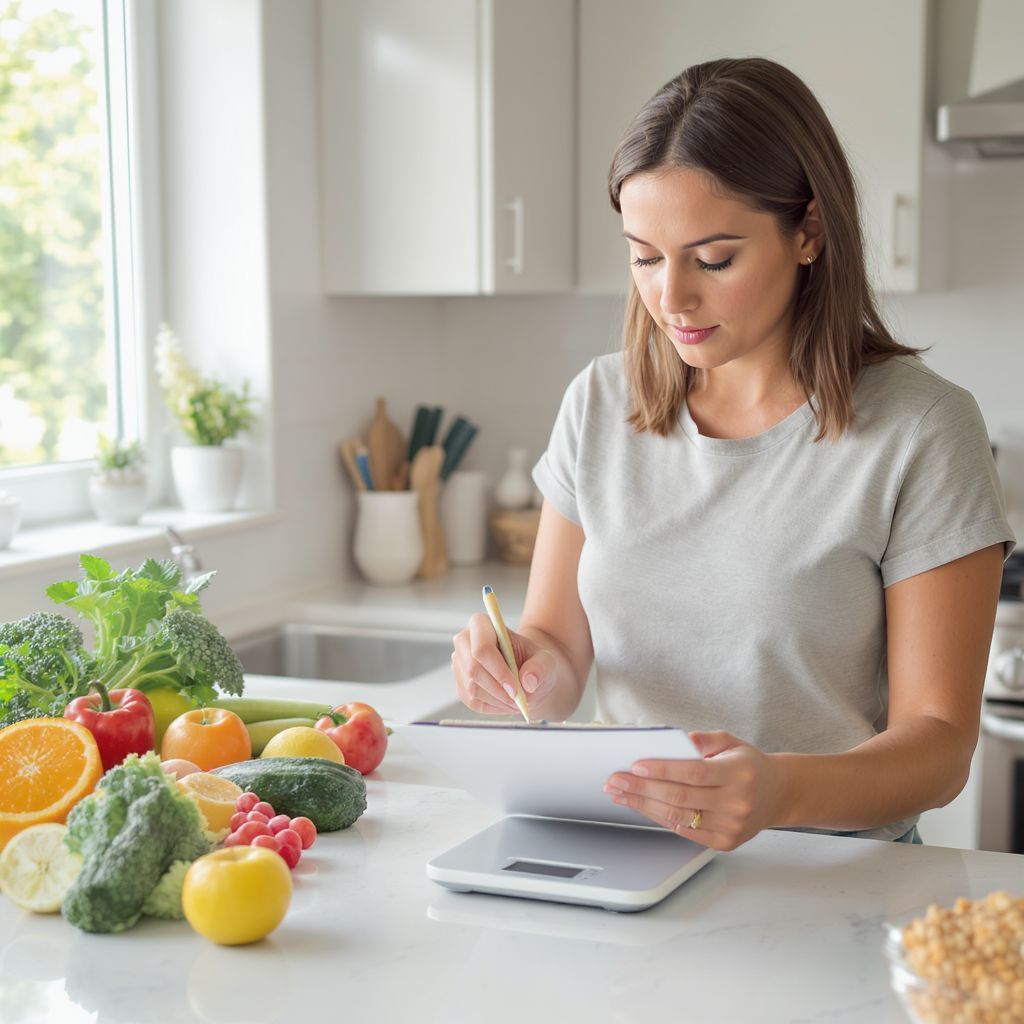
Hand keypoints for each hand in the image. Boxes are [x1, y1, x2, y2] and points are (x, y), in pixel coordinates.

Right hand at [451, 613, 558, 715]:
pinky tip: (507, 702)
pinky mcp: (459, 683)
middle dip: (498, 689)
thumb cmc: (533, 660)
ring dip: (497, 699)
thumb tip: (528, 681)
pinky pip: (471, 701)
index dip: (498, 670)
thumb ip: (540, 667)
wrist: (525, 671)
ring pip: (471, 688)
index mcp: (482, 623)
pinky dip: (492, 706)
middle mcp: (464, 640)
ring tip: (517, 700)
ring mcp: (458, 663)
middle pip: (473, 669)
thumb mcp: (546, 660)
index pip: (482, 648)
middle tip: (519, 699)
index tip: (515, 688)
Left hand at [603, 731, 782, 850]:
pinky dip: (660, 818)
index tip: (635, 766)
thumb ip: (706, 739)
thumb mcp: (732, 741)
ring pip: (678, 817)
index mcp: (739, 773)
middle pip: (680, 797)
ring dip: (644, 805)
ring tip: (620, 794)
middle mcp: (736, 802)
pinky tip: (642, 806)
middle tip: (615, 781)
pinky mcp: (725, 841)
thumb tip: (681, 739)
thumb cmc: (749, 765)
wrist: (778, 794)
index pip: (694, 772)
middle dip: (642, 789)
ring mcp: (731, 826)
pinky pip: (685, 831)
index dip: (662, 770)